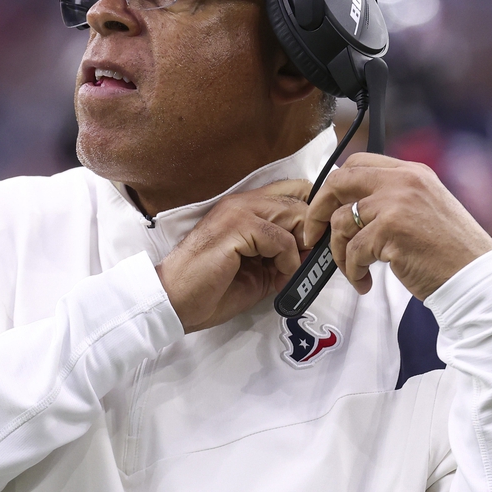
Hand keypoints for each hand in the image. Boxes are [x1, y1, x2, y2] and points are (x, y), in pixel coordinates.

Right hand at [156, 179, 310, 331]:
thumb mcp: (260, 270)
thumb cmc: (211, 289)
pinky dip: (288, 261)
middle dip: (311, 235)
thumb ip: (285, 257)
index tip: (311, 248)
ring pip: (295, 214)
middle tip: (304, 264)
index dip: (311, 216)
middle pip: (301, 200)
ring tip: (285, 272)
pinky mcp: (235, 226)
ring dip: (300, 248)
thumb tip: (316, 254)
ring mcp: (238, 211)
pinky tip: (275, 276)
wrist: (176, 301)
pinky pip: (282, 238)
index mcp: (246, 207)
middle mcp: (243, 201)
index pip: (294, 190)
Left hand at [304, 154, 491, 299]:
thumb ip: (393, 200)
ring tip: (353, 269)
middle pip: (339, 182)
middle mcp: (403, 180)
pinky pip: (353, 250)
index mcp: (412, 172)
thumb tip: (351, 207)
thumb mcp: (426, 209)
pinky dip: (352, 270)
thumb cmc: (452, 252)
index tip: (326, 207)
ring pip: (341, 221)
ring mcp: (396, 203)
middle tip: (314, 234)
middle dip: (318, 210)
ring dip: (339, 251)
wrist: (476, 278)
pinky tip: (364, 281)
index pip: (358, 163)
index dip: (334, 186)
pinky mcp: (391, 230)